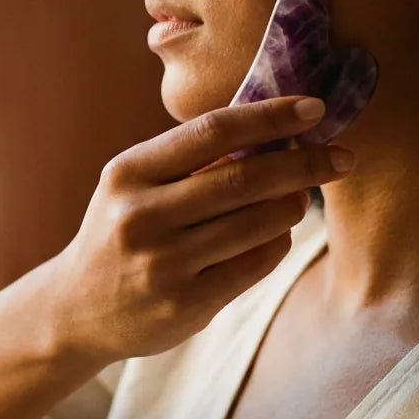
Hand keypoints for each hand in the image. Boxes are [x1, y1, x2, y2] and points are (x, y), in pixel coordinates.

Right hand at [47, 95, 353, 363]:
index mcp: (129, 172)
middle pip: (245, 178)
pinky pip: (256, 263)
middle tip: (341, 156)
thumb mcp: (134, 186)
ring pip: (260, 223)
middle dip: (305, 163)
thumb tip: (273, 132)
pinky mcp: (186, 304)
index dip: (270, 116)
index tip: (313, 108)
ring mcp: (164, 264)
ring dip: (293, 205)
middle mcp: (142, 216)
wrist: (76, 309)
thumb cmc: (120, 232)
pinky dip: (276, 243)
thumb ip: (189, 161)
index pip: (212, 131)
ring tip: (297, 198)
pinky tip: (272, 235)